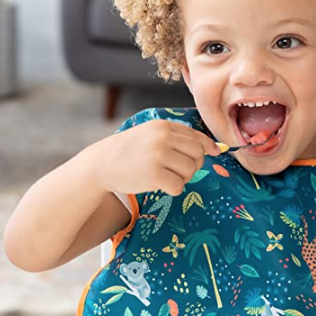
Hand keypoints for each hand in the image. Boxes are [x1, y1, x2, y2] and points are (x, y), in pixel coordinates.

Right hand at [94, 119, 219, 195]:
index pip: (196, 136)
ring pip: (190, 171)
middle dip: (194, 165)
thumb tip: (213, 148)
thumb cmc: (128, 151)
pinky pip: (179, 186)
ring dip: (183, 178)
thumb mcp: (150, 134)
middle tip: (179, 170)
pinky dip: (174, 189)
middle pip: (198, 154)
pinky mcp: (154, 175)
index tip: (215, 152)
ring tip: (167, 177)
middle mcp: (162, 138)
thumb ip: (176, 138)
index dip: (208, 146)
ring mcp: (158, 156)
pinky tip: (161, 185)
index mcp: (163, 126)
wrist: (101, 164)